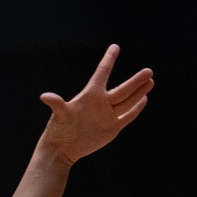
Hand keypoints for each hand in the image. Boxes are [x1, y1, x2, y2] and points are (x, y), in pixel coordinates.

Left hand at [40, 45, 152, 162]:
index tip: (115, 47)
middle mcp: (101, 103)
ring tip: (151, 80)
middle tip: (149, 70)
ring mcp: (107, 115)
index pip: (102, 73)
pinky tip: (144, 99)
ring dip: (139, 92)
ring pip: (127, 101)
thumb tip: (45, 97)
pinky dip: (136, 109)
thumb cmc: (58, 129)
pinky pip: (127, 117)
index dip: (108, 60)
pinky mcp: (112, 128)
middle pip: (122, 89)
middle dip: (136, 81)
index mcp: (90, 94)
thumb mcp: (59, 115)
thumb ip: (57, 104)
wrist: (62, 149)